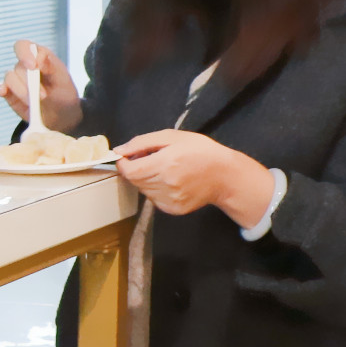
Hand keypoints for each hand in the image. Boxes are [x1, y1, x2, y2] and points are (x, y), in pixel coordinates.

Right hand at [0, 38, 83, 132]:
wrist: (60, 114)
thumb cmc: (63, 93)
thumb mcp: (63, 79)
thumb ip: (52, 66)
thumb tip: (40, 56)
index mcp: (38, 56)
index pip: (24, 46)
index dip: (25, 54)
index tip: (33, 66)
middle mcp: (24, 66)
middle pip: (18, 67)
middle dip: (30, 82)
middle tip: (43, 95)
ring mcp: (16, 80)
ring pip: (9, 78)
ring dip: (21, 91)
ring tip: (34, 102)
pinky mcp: (9, 93)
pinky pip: (0, 88)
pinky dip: (0, 89)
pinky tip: (3, 92)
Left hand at [113, 129, 272, 221]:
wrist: (226, 176)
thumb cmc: (201, 151)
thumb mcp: (173, 137)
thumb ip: (143, 142)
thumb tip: (119, 150)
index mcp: (165, 163)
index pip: (129, 171)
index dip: (123, 164)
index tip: (127, 157)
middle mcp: (166, 184)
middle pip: (134, 181)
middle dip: (136, 170)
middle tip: (151, 160)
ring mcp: (170, 199)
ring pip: (143, 190)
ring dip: (146, 180)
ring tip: (165, 170)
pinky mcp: (174, 209)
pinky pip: (154, 199)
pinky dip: (156, 190)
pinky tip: (172, 182)